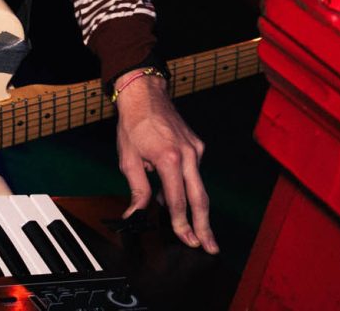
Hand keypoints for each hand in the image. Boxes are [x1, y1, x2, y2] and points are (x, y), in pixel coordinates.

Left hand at [113, 70, 218, 253]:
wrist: (144, 94)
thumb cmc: (134, 124)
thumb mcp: (128, 160)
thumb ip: (138, 190)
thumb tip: (136, 213)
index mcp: (169, 159)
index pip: (179, 201)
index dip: (182, 224)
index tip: (187, 240)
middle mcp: (188, 154)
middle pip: (200, 198)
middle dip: (205, 225)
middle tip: (210, 246)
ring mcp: (196, 149)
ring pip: (198, 186)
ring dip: (191, 206)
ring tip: (183, 222)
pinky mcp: (197, 145)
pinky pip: (194, 172)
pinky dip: (185, 185)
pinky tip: (171, 191)